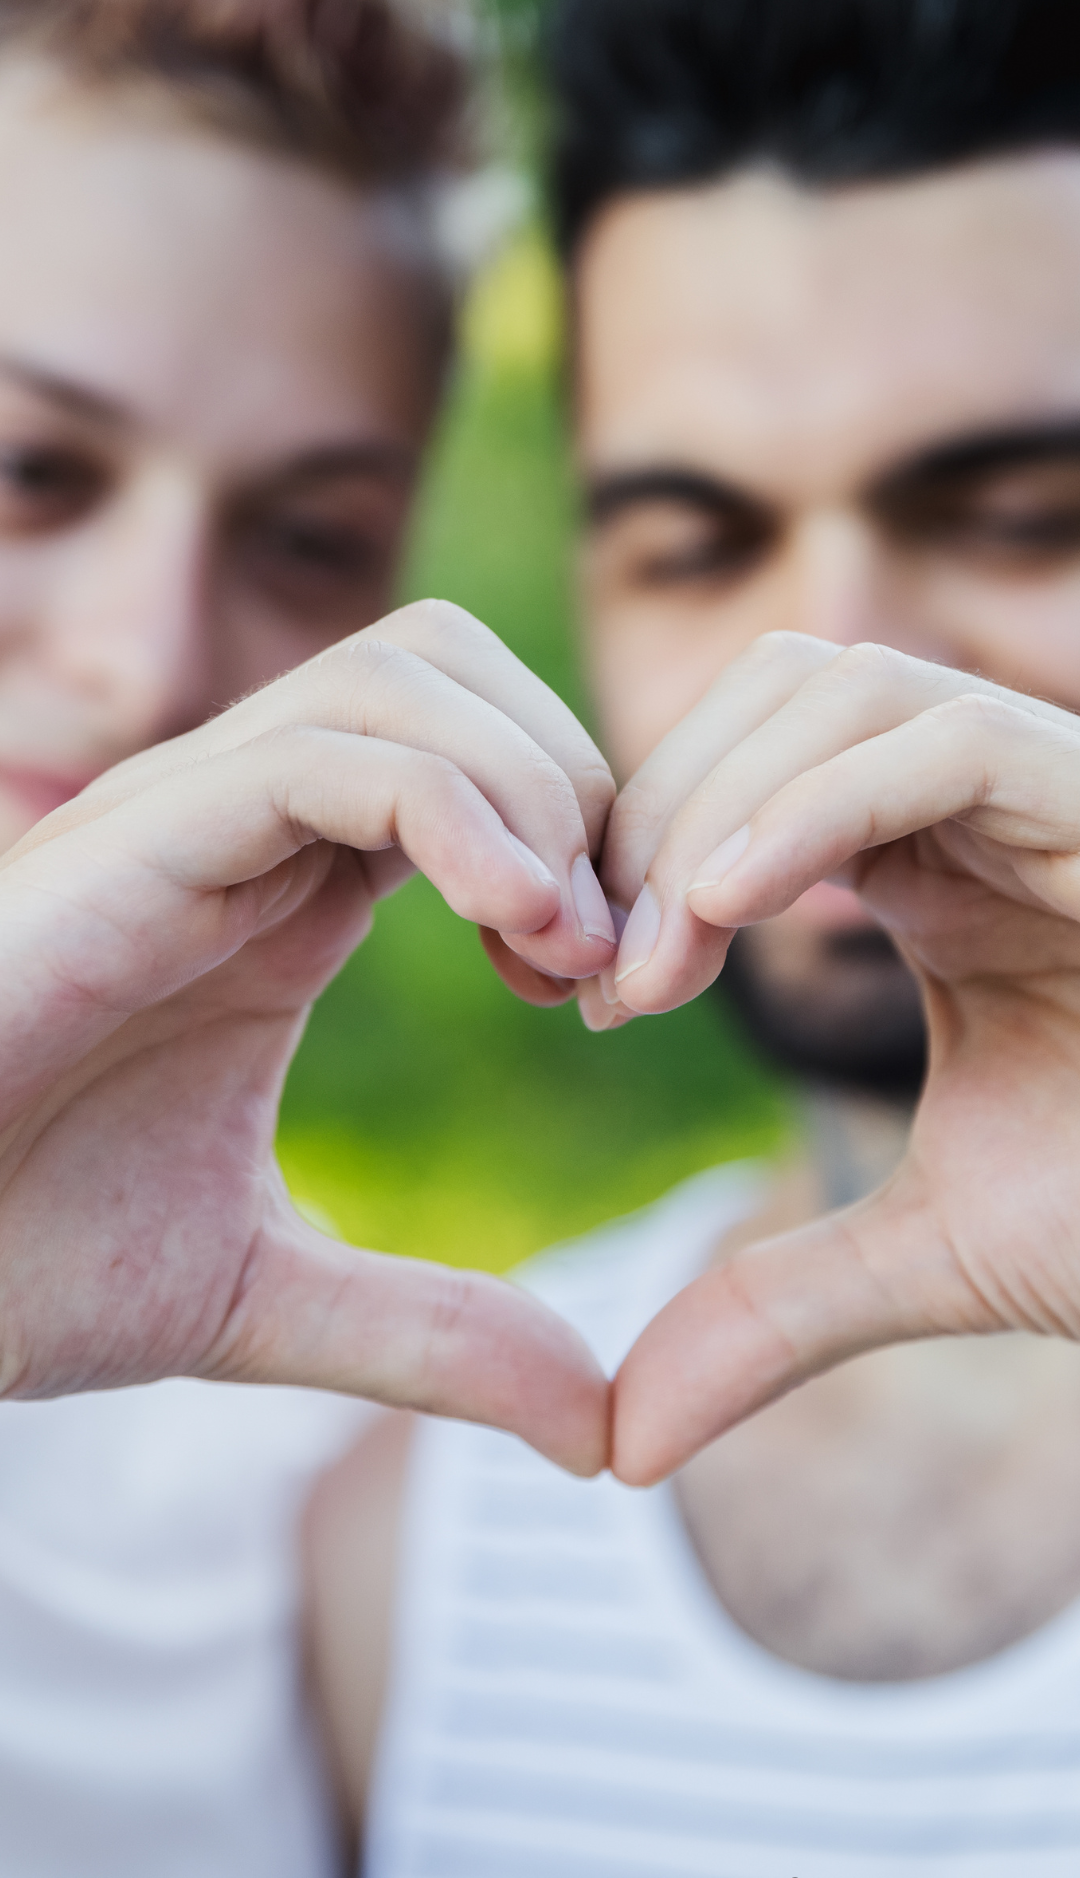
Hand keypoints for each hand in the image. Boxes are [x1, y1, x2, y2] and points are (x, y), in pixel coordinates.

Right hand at [0, 601, 614, 1474]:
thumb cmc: (12, 1259)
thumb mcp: (266, 1298)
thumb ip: (433, 1335)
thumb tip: (598, 1428)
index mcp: (283, 895)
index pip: (475, 756)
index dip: (579, 842)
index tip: (611, 989)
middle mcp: (241, 828)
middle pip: (456, 666)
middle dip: (575, 783)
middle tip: (605, 954)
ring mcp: (184, 818)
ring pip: (407, 673)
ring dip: (531, 791)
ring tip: (562, 952)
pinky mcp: (137, 841)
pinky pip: (330, 751)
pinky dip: (458, 809)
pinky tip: (516, 931)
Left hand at [597, 633, 1079, 1482]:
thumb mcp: (931, 1257)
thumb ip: (775, 1310)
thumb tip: (621, 1444)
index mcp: (935, 863)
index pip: (742, 767)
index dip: (640, 851)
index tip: (584, 991)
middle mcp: (986, 799)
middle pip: (771, 693)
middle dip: (658, 812)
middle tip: (604, 977)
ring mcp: (1057, 784)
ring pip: (842, 685)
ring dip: (716, 806)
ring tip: (659, 969)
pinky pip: (947, 735)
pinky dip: (814, 806)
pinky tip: (725, 914)